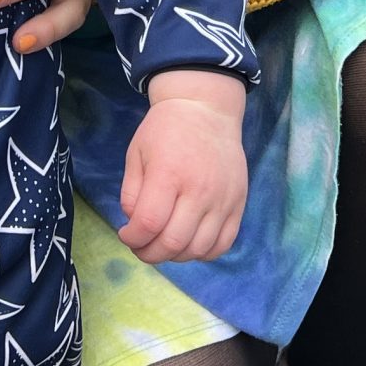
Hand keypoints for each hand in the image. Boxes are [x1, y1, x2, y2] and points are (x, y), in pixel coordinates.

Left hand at [117, 71, 248, 265]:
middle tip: (141, 247)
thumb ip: (132, 194)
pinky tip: (190, 243)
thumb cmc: (165, 130)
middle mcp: (199, 191)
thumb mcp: (136, 154)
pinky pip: (223, 243)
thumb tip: (136, 227)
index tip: (126, 235)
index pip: (148, 224)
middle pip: (173, 243)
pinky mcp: (238, 204)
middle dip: (150, 254)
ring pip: (198, 249)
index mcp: (168, 174)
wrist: (206, 109)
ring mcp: (223, 200)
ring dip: (176, 256)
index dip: (132, 239)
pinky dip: (204, 253)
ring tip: (164, 243)